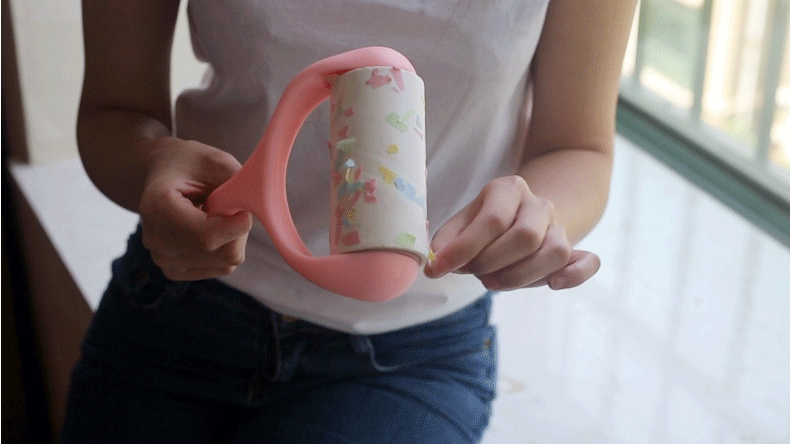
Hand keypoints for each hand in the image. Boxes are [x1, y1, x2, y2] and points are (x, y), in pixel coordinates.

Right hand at [138, 138, 252, 280]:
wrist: (161, 174)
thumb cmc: (188, 163)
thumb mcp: (215, 160)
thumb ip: (239, 182)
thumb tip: (263, 203)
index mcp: (158, 207)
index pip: (208, 237)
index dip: (237, 225)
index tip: (243, 205)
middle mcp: (155, 240)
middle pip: (223, 253)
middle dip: (238, 230)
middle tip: (226, 206)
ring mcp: (163, 260)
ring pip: (226, 262)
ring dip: (232, 238)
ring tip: (212, 215)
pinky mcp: (174, 271)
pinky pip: (221, 267)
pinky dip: (225, 249)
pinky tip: (208, 228)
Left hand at [424, 175, 599, 289]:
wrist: (523, 215)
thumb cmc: (485, 225)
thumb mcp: (463, 222)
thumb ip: (447, 240)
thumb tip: (434, 259)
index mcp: (508, 188)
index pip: (491, 221)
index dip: (463, 250)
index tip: (437, 270)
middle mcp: (538, 204)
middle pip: (524, 237)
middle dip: (491, 263)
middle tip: (473, 273)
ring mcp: (559, 227)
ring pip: (552, 252)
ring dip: (519, 276)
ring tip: (493, 282)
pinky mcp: (574, 250)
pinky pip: (588, 262)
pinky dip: (575, 275)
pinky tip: (554, 285)